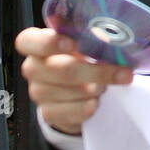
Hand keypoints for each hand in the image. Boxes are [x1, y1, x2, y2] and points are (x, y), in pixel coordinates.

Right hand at [14, 27, 132, 134]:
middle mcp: (32, 68)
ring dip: (96, 88)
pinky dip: (90, 106)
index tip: (74, 44)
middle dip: (97, 71)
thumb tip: (108, 37)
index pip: (27, 42)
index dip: (49, 42)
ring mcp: (38, 92)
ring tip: (107, 86)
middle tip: (122, 73)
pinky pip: (73, 111)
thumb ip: (86, 37)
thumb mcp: (79, 42)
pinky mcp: (49, 113)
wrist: (72, 90)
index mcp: (34, 44)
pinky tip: (97, 102)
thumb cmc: (78, 57)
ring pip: (71, 90)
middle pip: (62, 69)